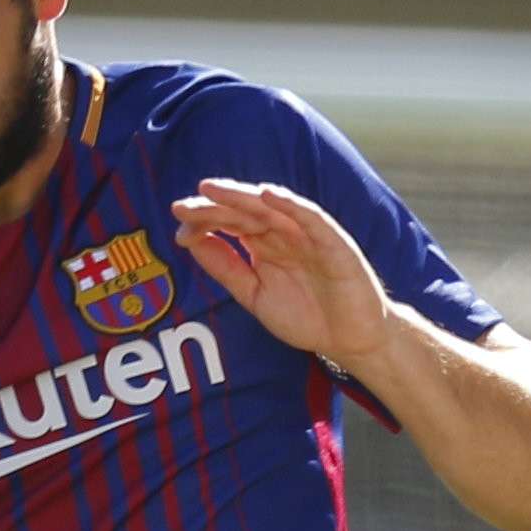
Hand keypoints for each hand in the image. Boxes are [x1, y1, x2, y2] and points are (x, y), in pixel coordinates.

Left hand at [171, 180, 400, 365]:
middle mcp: (284, 234)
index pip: (230, 223)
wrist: (351, 341)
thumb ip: (227, 269)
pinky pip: (311, 218)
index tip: (178, 228)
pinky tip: (267, 195)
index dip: (204, 222)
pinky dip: (291, 204)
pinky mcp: (334, 243)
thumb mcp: (255, 295)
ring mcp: (309, 236)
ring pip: (272, 208)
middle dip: (213, 206)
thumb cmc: (309, 318)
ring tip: (213, 189)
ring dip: (242, 196)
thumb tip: (191, 241)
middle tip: (182, 206)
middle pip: (244, 212)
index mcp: (264, 245)